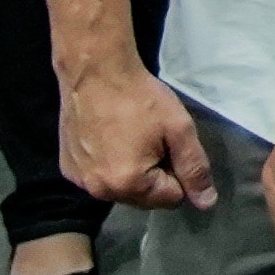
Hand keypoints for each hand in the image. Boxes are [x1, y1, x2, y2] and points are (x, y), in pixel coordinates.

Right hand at [55, 60, 213, 209]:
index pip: (172, 198)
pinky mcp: (68, 169)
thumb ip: (194, 168)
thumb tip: (206, 202)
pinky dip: (108, 165)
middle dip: (155, 175)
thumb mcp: (178, 130)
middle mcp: (100, 191)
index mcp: (129, 184)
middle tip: (149, 139)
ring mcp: (80, 181)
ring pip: (122, 190)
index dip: (178, 171)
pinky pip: (100, 178)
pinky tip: (108, 139)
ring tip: (129, 137)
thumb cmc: (140, 98)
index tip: (168, 144)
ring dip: (132, 172)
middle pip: (145, 198)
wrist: (95, 72)